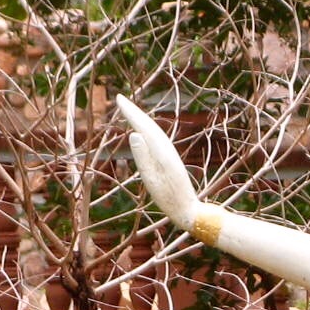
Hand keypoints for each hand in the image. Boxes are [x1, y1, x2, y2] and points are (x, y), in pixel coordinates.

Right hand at [114, 94, 201, 230]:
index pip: (143, 126)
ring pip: (154, 131)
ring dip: (141, 119)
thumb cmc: (169, 199)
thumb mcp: (152, 180)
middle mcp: (167, 150)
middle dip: (135, 111)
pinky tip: (144, 131)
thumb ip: (143, 157)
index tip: (119, 99)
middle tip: (120, 99)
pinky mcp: (171, 160)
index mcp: (162, 152)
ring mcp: (170, 154)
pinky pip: (157, 139)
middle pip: (149, 125)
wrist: (190, 210)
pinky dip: (148, 130)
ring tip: (129, 110)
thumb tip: (134, 134)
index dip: (131, 112)